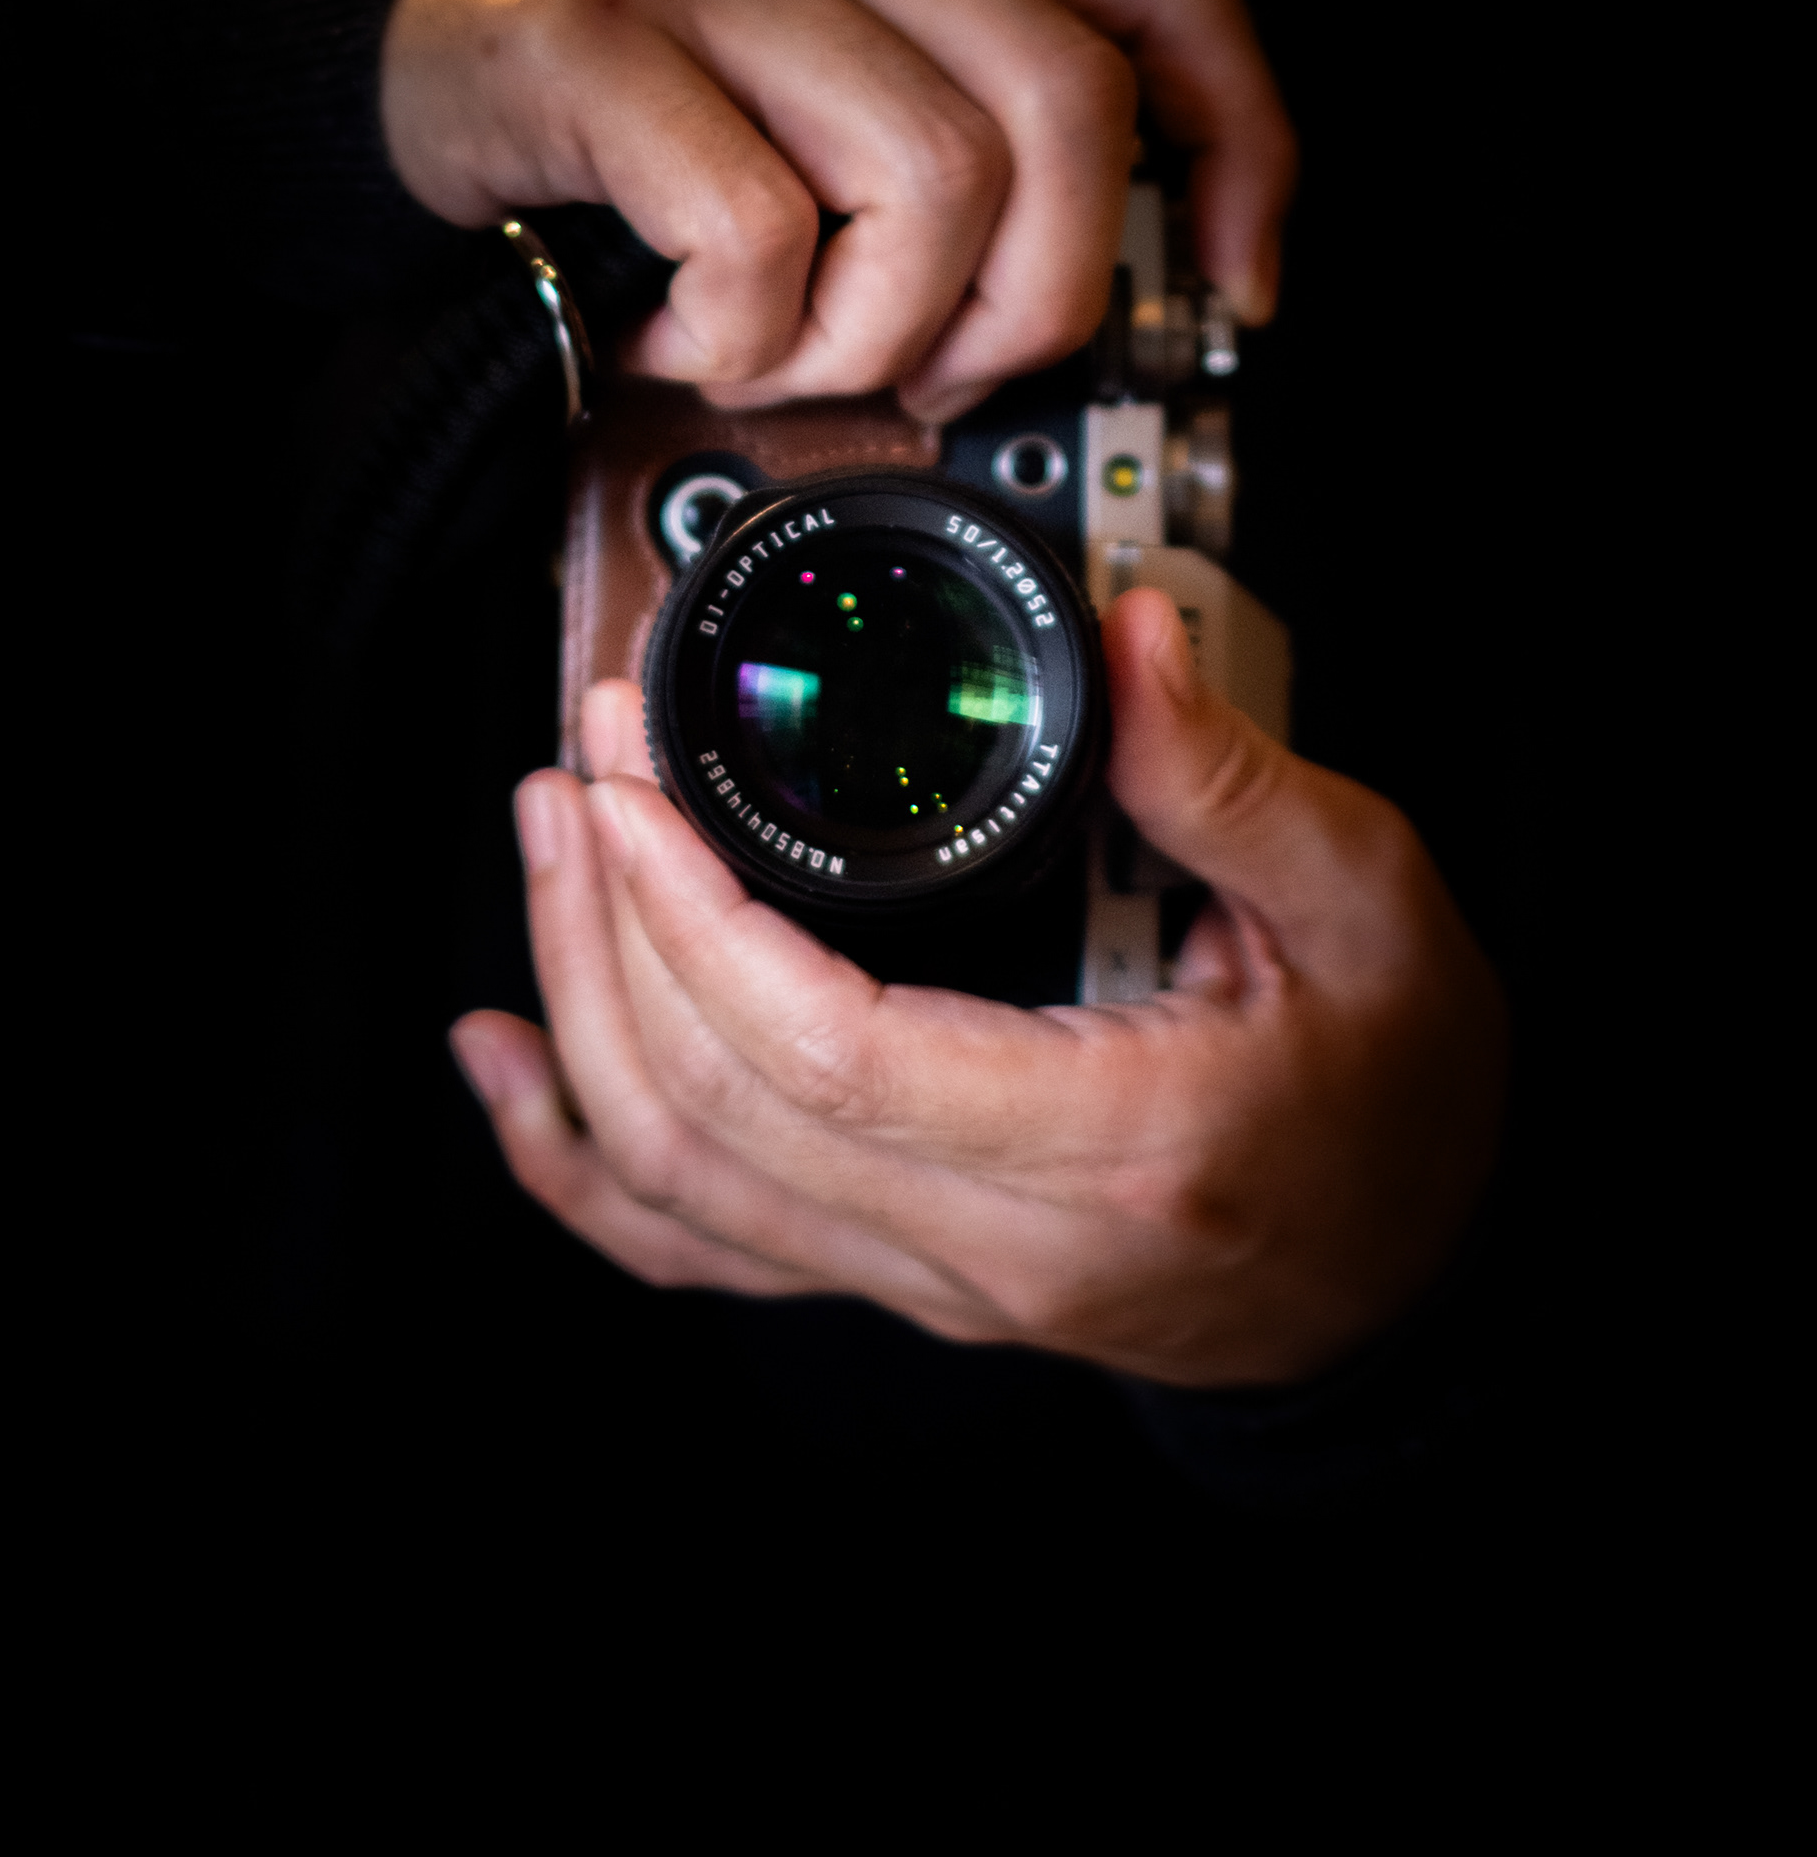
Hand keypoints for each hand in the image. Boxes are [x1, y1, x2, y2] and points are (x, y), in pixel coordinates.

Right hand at [383, 0, 1294, 422]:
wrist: (389, 41)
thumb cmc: (619, 90)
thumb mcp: (812, 69)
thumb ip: (941, 117)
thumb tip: (1080, 283)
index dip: (1241, 147)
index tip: (1236, 286)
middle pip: (1062, 110)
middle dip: (1029, 301)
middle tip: (934, 373)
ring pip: (925, 183)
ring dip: (864, 337)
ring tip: (771, 355)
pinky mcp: (596, 38)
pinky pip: (755, 232)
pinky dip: (734, 339)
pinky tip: (674, 340)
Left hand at [450, 590, 1504, 1385]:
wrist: (1410, 1279)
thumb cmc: (1401, 1098)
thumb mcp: (1366, 905)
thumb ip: (1225, 772)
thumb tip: (1121, 637)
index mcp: (1104, 1142)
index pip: (824, 1049)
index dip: (691, 910)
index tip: (634, 779)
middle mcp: (994, 1242)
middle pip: (715, 1113)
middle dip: (607, 926)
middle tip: (579, 770)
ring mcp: (932, 1279)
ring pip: (684, 1185)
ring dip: (582, 1014)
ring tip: (549, 856)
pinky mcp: (903, 1273)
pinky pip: (704, 1248)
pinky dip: (578, 1165)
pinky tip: (507, 1072)